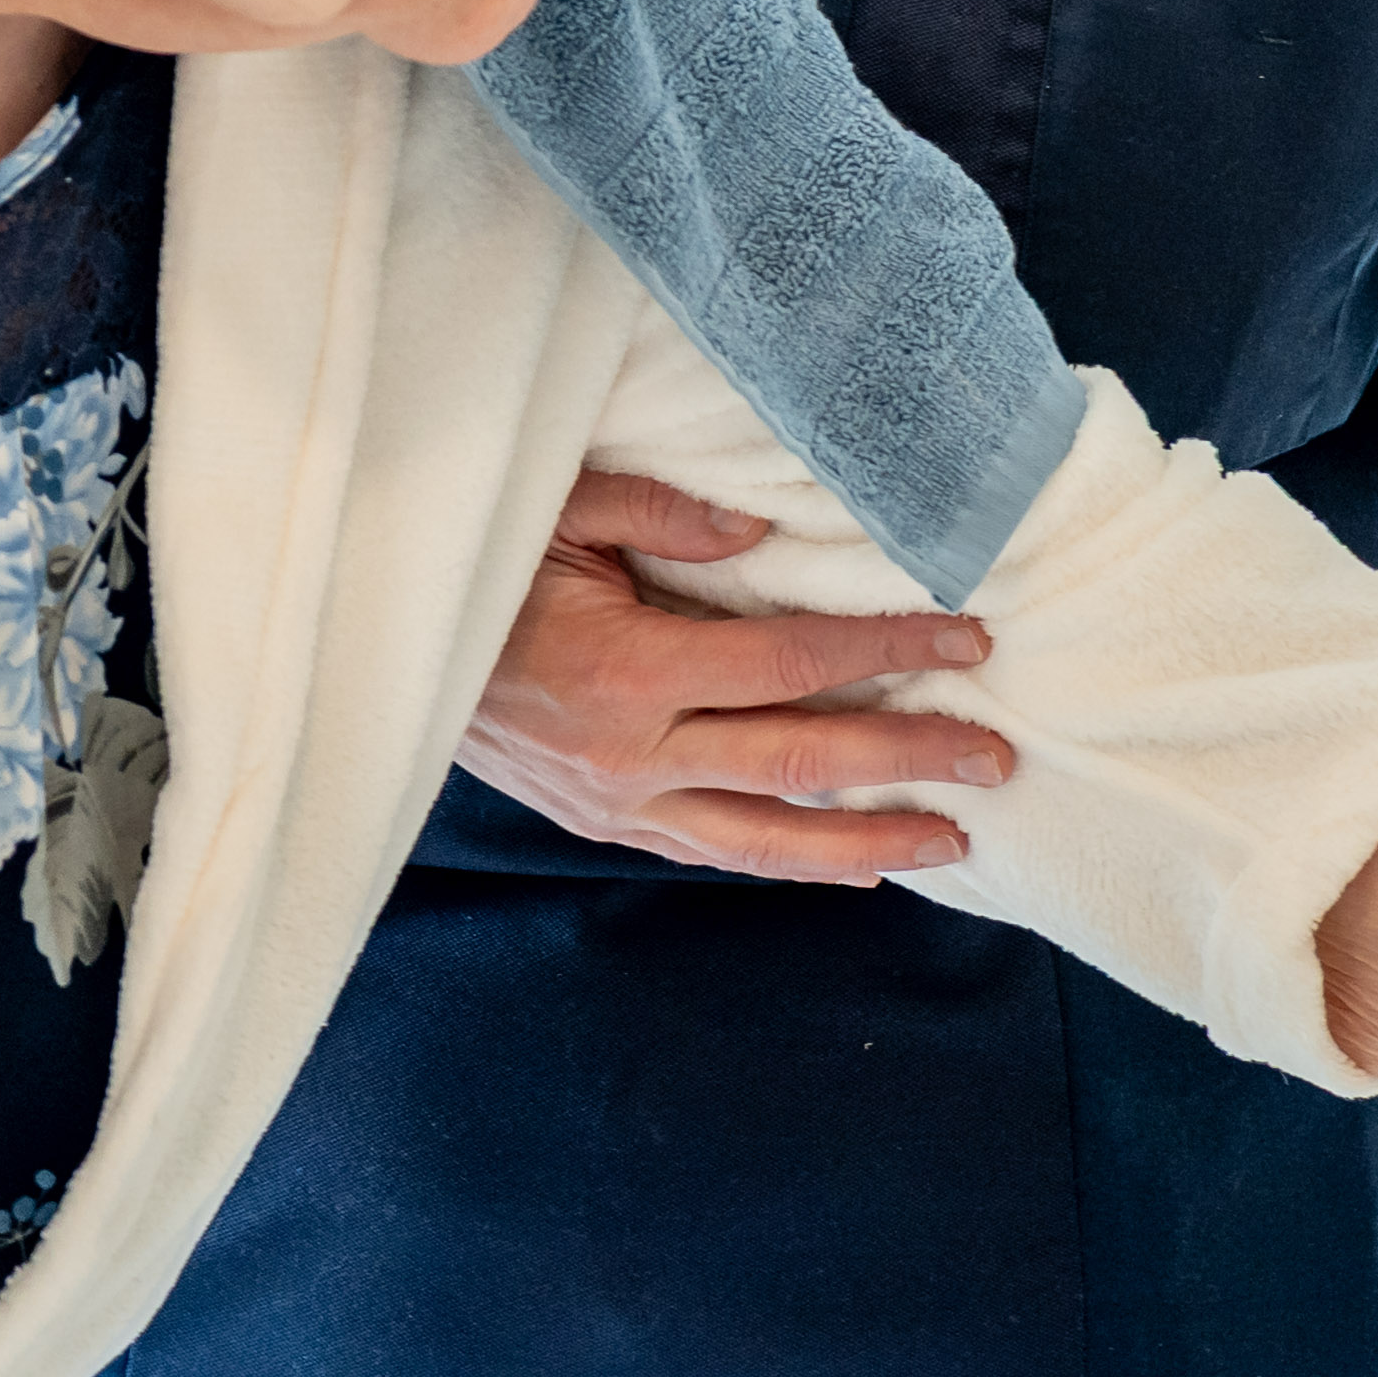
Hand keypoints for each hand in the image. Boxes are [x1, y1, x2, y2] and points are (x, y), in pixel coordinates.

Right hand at [452, 471, 1011, 882]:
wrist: (379, 658)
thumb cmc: (479, 568)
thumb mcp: (557, 510)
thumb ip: (661, 509)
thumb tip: (766, 528)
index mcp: (629, 670)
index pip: (792, 665)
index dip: (889, 651)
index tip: (970, 638)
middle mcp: (635, 754)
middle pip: (803, 761)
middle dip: (910, 759)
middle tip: (999, 758)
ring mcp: (622, 804)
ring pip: (770, 837)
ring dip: (870, 837)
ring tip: (957, 837)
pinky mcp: (610, 825)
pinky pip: (719, 853)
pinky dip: (795, 862)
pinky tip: (858, 866)